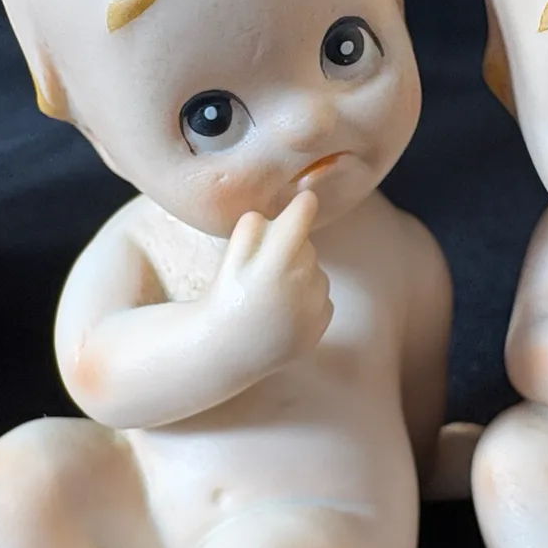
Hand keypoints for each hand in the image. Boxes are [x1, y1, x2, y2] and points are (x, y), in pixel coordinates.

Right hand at [211, 190, 332, 364]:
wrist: (227, 351)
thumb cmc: (225, 300)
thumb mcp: (229, 260)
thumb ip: (251, 229)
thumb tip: (274, 214)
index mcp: (275, 264)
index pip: (300, 220)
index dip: (303, 205)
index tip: (307, 197)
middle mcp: (301, 284)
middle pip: (307, 246)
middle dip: (290, 248)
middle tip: (264, 268)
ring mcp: (314, 307)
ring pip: (316, 271)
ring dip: (300, 274)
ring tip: (271, 294)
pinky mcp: (321, 325)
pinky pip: (322, 297)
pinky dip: (307, 298)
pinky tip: (282, 311)